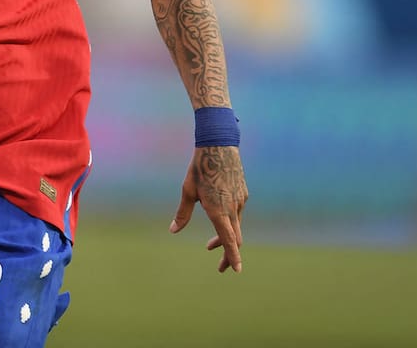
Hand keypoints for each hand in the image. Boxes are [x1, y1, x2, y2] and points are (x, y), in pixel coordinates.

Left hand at [169, 145, 247, 272]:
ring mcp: (240, 200)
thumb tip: (173, 230)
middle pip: (235, 239)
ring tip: (211, 245)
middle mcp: (233, 208)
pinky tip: (219, 218)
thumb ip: (183, 213)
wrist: (219, 146)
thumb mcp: (187, 191)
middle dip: (228, 254)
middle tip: (220, 266)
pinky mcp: (243, 193)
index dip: (232, 257)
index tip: (234, 270)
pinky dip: (230, 223)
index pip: (229, 241)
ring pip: (236, 226)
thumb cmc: (200, 168)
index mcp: (219, 210)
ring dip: (226, 238)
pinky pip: (238, 213)